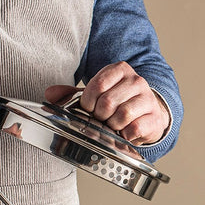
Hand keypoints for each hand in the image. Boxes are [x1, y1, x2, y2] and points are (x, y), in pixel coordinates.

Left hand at [44, 62, 169, 145]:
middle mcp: (136, 81)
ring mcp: (147, 98)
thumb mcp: (96, 94)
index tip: (89, 108)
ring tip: (113, 125)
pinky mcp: (154, 117)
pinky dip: (125, 134)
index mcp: (119, 70)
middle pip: (107, 102)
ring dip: (112, 126)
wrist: (149, 112)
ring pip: (122, 115)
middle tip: (101, 119)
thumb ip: (72, 94)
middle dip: (99, 116)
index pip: (97, 85)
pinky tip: (125, 132)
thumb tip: (49, 94)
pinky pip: (134, 128)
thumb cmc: (119, 102)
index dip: (88, 102)